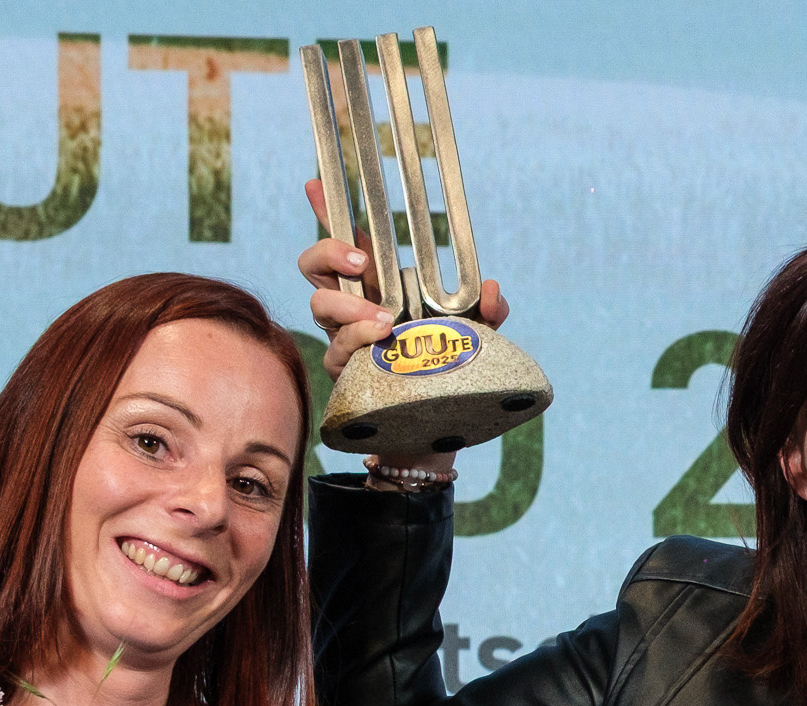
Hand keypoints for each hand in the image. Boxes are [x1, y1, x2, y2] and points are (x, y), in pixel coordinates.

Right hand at [297, 179, 509, 379]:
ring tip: (383, 318)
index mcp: (376, 286)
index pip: (345, 243)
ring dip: (347, 304)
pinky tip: (380, 335)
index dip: (326, 211)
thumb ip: (490, 311)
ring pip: (318, 305)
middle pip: (313, 266)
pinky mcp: (343, 370)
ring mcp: (343, 337)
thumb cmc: (447, 367)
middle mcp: (351, 307)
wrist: (437, 421)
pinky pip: (336, 348)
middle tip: (362, 262)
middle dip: (329, 254)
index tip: (316, 183)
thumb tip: (493, 290)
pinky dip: (357, 337)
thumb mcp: (476, 334)